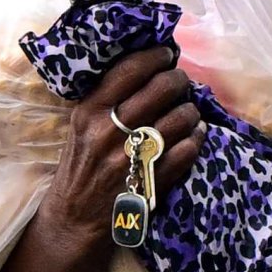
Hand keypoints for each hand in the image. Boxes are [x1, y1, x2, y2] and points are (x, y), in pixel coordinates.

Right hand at [38, 45, 199, 243]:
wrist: (75, 218)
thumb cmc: (81, 165)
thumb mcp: (81, 126)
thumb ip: (107, 99)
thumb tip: (145, 67)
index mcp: (90, 112)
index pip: (130, 70)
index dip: (155, 56)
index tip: (166, 53)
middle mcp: (110, 131)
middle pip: (161, 89)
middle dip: (179, 80)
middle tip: (182, 81)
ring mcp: (132, 158)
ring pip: (180, 118)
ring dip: (191, 110)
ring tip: (189, 110)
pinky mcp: (151, 182)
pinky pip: (187, 150)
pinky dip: (196, 138)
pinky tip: (195, 134)